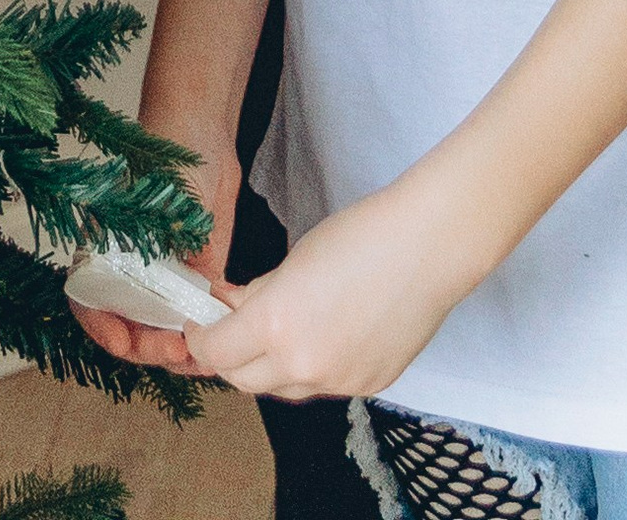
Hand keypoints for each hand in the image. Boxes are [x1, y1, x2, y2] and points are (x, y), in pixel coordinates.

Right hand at [66, 134, 240, 375]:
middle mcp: (131, 265)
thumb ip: (184, 239)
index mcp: (106, 244)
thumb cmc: (169, 147)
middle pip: (128, 324)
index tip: (125, 342)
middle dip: (150, 346)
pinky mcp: (195, 274)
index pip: (88, 298)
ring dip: (177, 349)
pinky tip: (219, 341)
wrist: (201, 124)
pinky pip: (192, 315)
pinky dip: (202, 334)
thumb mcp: (171, 194)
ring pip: (161, 328)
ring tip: (203, 356)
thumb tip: (200, 284)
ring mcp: (164, 273)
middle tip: (178, 351)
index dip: (101, 326)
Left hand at [182, 166, 469, 402]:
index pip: (217, 353)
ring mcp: (339, 383)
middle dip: (230, 359)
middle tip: (229, 331)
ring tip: (280, 331)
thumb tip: (229, 310)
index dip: (200, 339)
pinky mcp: (368, 387)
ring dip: (271, 367)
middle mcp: (304, 365)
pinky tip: (325, 335)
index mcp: (276, 326)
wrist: (426, 248)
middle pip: (244, 381)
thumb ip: (256, 295)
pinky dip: (313, 368)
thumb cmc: (360, 238)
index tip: (199, 325)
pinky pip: (325, 387)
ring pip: (285, 388)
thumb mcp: (292, 261)